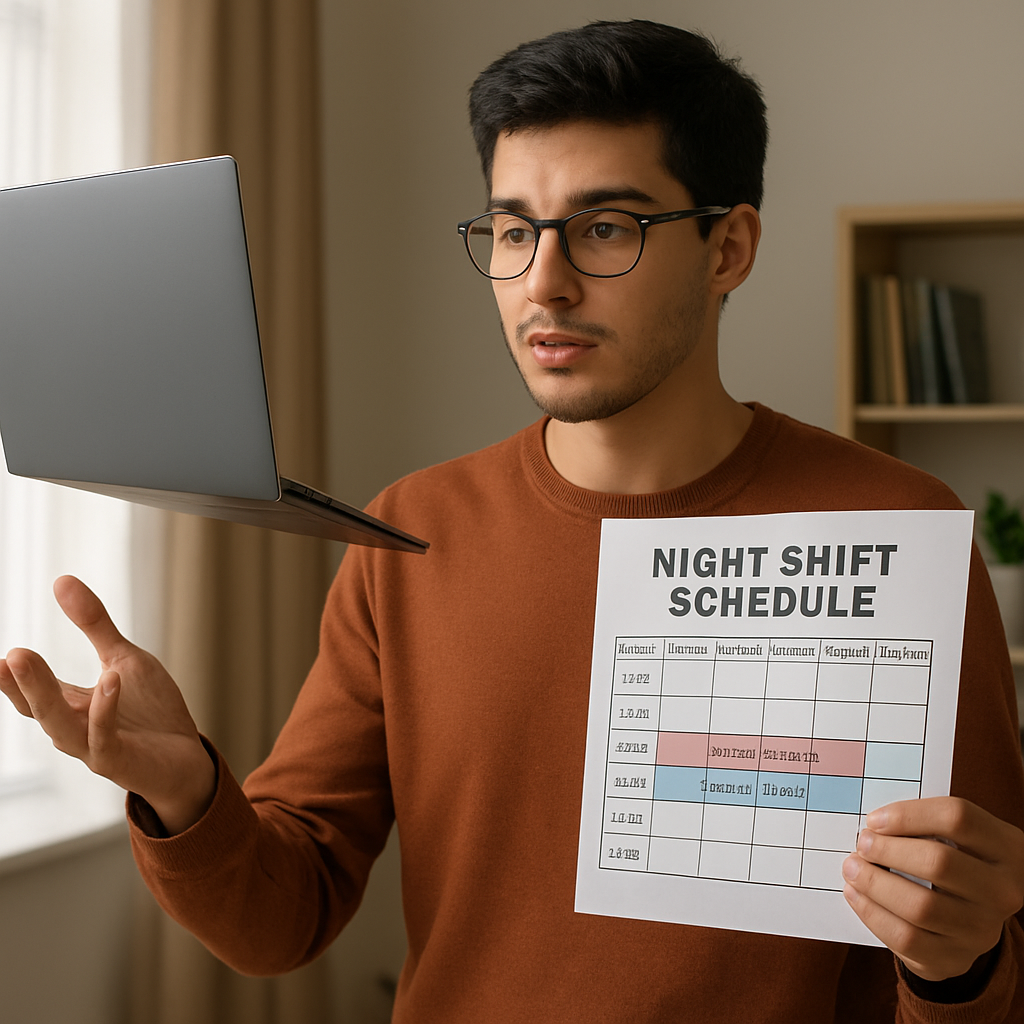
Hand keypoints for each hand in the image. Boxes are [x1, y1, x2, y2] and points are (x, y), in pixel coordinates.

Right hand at [0, 576, 215, 834]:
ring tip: (25, 660)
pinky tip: (109, 680)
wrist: (186, 758)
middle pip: (39, 707)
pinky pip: (104, 737)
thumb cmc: (151, 712)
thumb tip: (61, 579)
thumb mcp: (123, 659)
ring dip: (43, 695)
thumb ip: (94, 624)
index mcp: (71, 706)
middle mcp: (75, 729)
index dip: (11, 676)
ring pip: (60, 726)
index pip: (31, 692)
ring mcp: (94, 748)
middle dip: (21, 683)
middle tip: (8, 656)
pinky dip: (104, 710)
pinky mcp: (119, 760)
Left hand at [842, 797, 1023, 980]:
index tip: (874, 819)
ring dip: (875, 884)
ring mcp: (982, 930)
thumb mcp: (954, 837)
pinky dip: (873, 913)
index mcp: (1005, 848)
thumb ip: (922, 825)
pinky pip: (907, 939)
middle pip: (938, 863)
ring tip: (852, 868)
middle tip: (861, 844)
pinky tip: (856, 895)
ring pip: (920, 906)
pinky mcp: (956, 959)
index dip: (909, 815)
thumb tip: (873, 828)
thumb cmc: (953, 862)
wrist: (971, 918)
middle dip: (888, 850)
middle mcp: (1002, 891)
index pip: (958, 818)